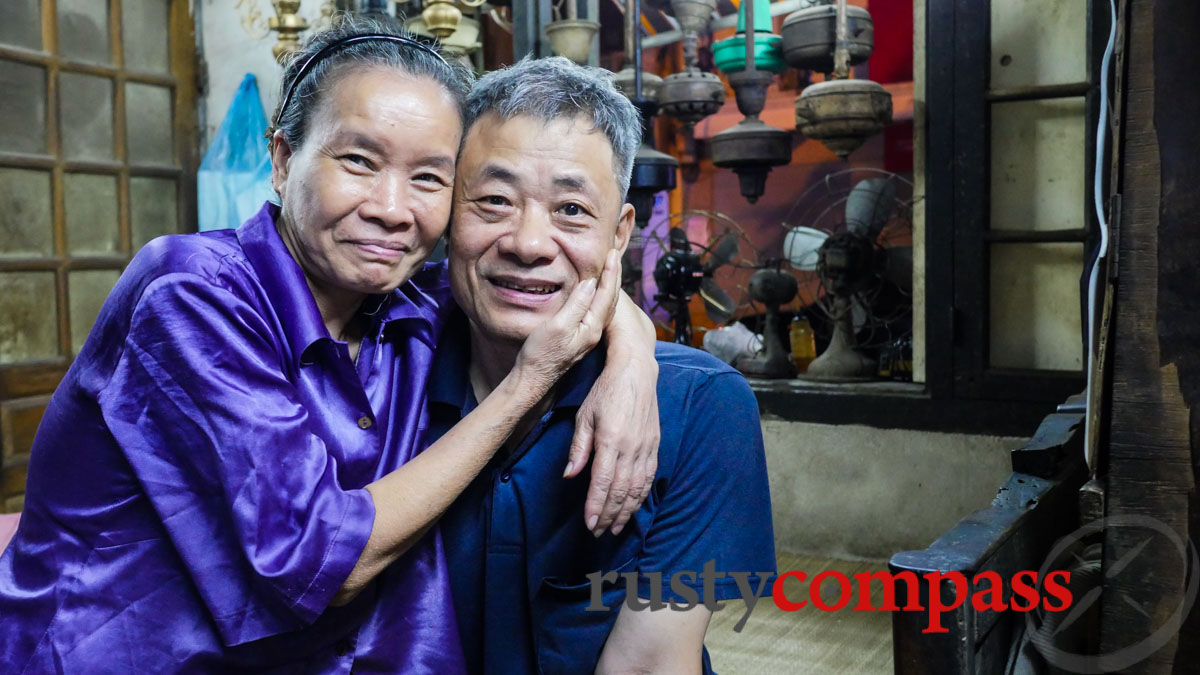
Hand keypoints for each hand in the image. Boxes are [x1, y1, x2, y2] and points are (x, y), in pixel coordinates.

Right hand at [513, 249, 620, 396]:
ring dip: (609, 285)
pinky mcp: (580, 337)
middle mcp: (594, 331)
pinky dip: (600, 296)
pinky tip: (596, 292)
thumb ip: (576, 304)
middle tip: (615, 254)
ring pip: (605, 305)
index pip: (606, 294)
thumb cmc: (540, 354)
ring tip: (610, 268)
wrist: (532, 379)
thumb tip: (590, 283)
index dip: (611, 272)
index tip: (613, 254)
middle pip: (610, 298)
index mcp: (592, 327)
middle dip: (614, 275)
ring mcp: (588, 335)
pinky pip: (596, 311)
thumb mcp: (557, 326)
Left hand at [567, 291, 660, 536]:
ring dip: (627, 511)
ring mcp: (646, 447)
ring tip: (616, 527)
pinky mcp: (655, 445)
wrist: (636, 373)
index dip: (596, 506)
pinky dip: (641, 496)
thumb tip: (570, 475)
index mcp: (611, 440)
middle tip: (599, 532)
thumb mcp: (585, 416)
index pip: (603, 482)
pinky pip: (649, 478)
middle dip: (610, 515)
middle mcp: (631, 447)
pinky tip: (634, 506)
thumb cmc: (605, 391)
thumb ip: (579, 448)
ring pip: (637, 488)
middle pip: (621, 491)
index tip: (590, 525)